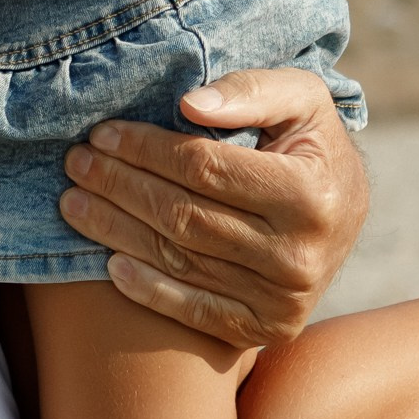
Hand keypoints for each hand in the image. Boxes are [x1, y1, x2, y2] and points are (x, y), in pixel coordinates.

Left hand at [58, 68, 368, 346]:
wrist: (343, 215)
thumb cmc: (311, 145)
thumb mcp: (302, 101)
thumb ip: (252, 90)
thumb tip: (188, 104)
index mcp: (310, 193)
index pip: (205, 167)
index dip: (146, 148)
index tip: (103, 133)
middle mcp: (299, 254)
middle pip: (183, 215)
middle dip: (119, 186)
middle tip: (76, 165)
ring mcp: (283, 299)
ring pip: (179, 260)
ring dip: (117, 231)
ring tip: (74, 204)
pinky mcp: (268, 328)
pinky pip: (196, 311)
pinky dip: (149, 290)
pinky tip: (110, 264)